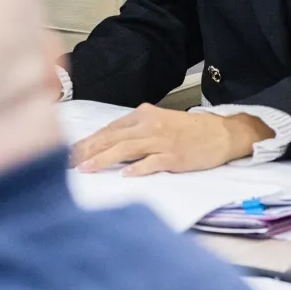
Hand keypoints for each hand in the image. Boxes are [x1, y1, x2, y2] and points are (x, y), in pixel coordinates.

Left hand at [70, 104, 272, 175]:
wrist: (223, 133)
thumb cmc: (189, 130)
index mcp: (143, 115)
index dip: (88, 141)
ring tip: (85, 168)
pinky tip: (124, 175)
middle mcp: (149, 125)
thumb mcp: (159, 122)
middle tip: (67, 161)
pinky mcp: (175, 156)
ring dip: (103, 159)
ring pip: (126, 149)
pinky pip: (152, 162)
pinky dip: (137, 168)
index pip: (108, 129)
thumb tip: (108, 144)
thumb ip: (135, 131)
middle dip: (87, 150)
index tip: (69, 151)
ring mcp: (162, 140)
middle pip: (111, 137)